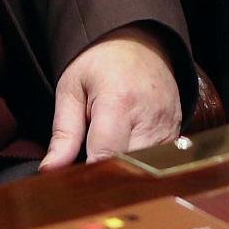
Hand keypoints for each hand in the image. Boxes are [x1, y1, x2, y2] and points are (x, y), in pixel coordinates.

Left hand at [39, 25, 181, 170]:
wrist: (141, 45)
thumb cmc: (100, 65)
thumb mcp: (72, 88)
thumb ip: (63, 133)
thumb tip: (50, 171)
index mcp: (119, 101)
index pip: (105, 155)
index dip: (89, 175)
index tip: (75, 184)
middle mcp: (149, 118)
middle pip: (126, 168)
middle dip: (106, 175)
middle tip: (88, 171)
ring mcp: (168, 127)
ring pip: (143, 170)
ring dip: (124, 170)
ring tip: (107, 156)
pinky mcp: (177, 134)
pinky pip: (158, 162)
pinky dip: (140, 164)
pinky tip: (126, 152)